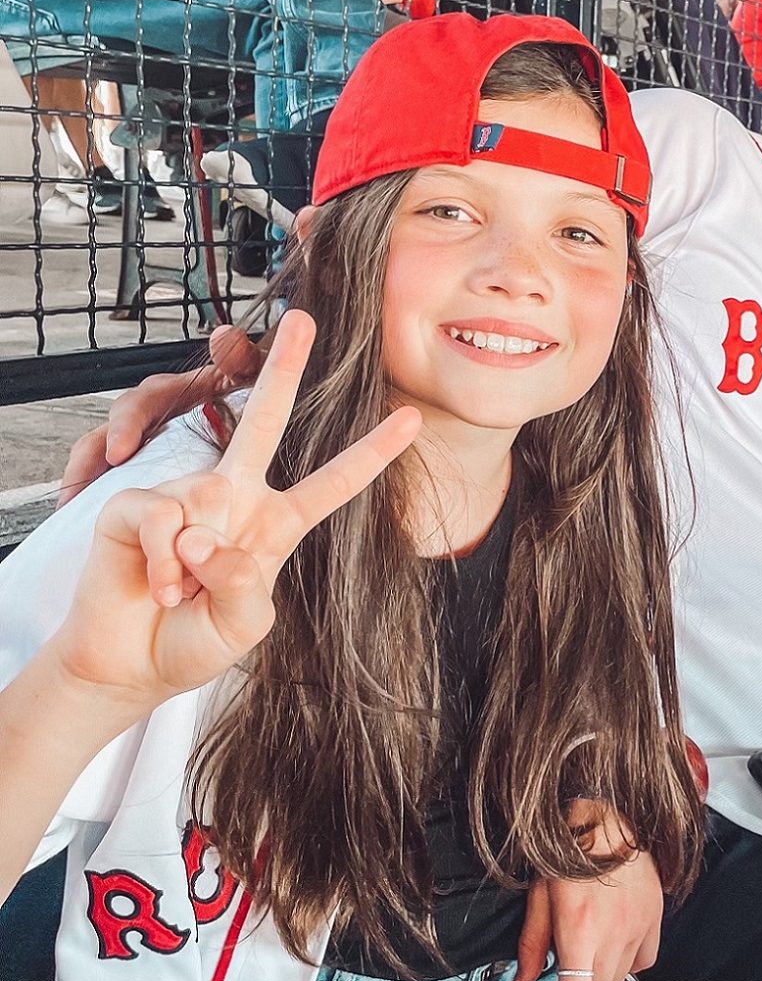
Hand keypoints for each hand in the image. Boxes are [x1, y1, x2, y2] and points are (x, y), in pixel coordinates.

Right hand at [49, 311, 419, 710]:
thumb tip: (205, 537)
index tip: (410, 418)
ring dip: (191, 566)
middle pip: (262, 422)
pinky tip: (153, 583)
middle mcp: (233, 498)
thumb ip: (245, 586)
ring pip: (206, 501)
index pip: (332, 484)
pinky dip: (160, 562)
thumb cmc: (195, 640)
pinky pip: (161, 519)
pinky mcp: (136, 504)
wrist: (131, 662)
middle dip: (282, 369)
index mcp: (276, 524)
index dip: (371, 454)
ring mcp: (185, 497)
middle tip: (304, 318)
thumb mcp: (246, 625)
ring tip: (178, 593)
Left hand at [513, 800, 663, 980]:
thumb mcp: (538, 897)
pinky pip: (643, 959)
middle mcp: (612, 936)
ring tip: (593, 935)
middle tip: (570, 956)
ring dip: (604, 970)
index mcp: (577, 934)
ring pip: (620, 978)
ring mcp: (638, 928)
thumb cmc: (565, 855)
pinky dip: (629, 956)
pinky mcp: (656, 918)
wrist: (606, 817)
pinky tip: (618, 932)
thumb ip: (531, 944)